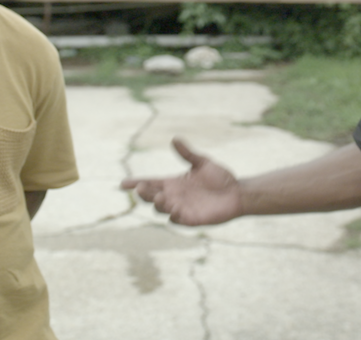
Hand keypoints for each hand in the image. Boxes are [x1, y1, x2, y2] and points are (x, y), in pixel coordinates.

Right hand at [120, 138, 241, 224]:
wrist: (237, 192)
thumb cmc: (220, 178)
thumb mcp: (202, 162)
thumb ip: (188, 154)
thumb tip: (174, 139)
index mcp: (173, 183)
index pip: (150, 183)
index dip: (136, 183)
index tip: (122, 184)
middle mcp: (173, 197)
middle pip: (151, 197)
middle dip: (144, 194)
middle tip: (142, 188)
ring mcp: (181, 209)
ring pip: (161, 209)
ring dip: (158, 204)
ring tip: (160, 197)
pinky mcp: (191, 219)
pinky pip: (177, 220)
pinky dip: (173, 216)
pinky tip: (174, 210)